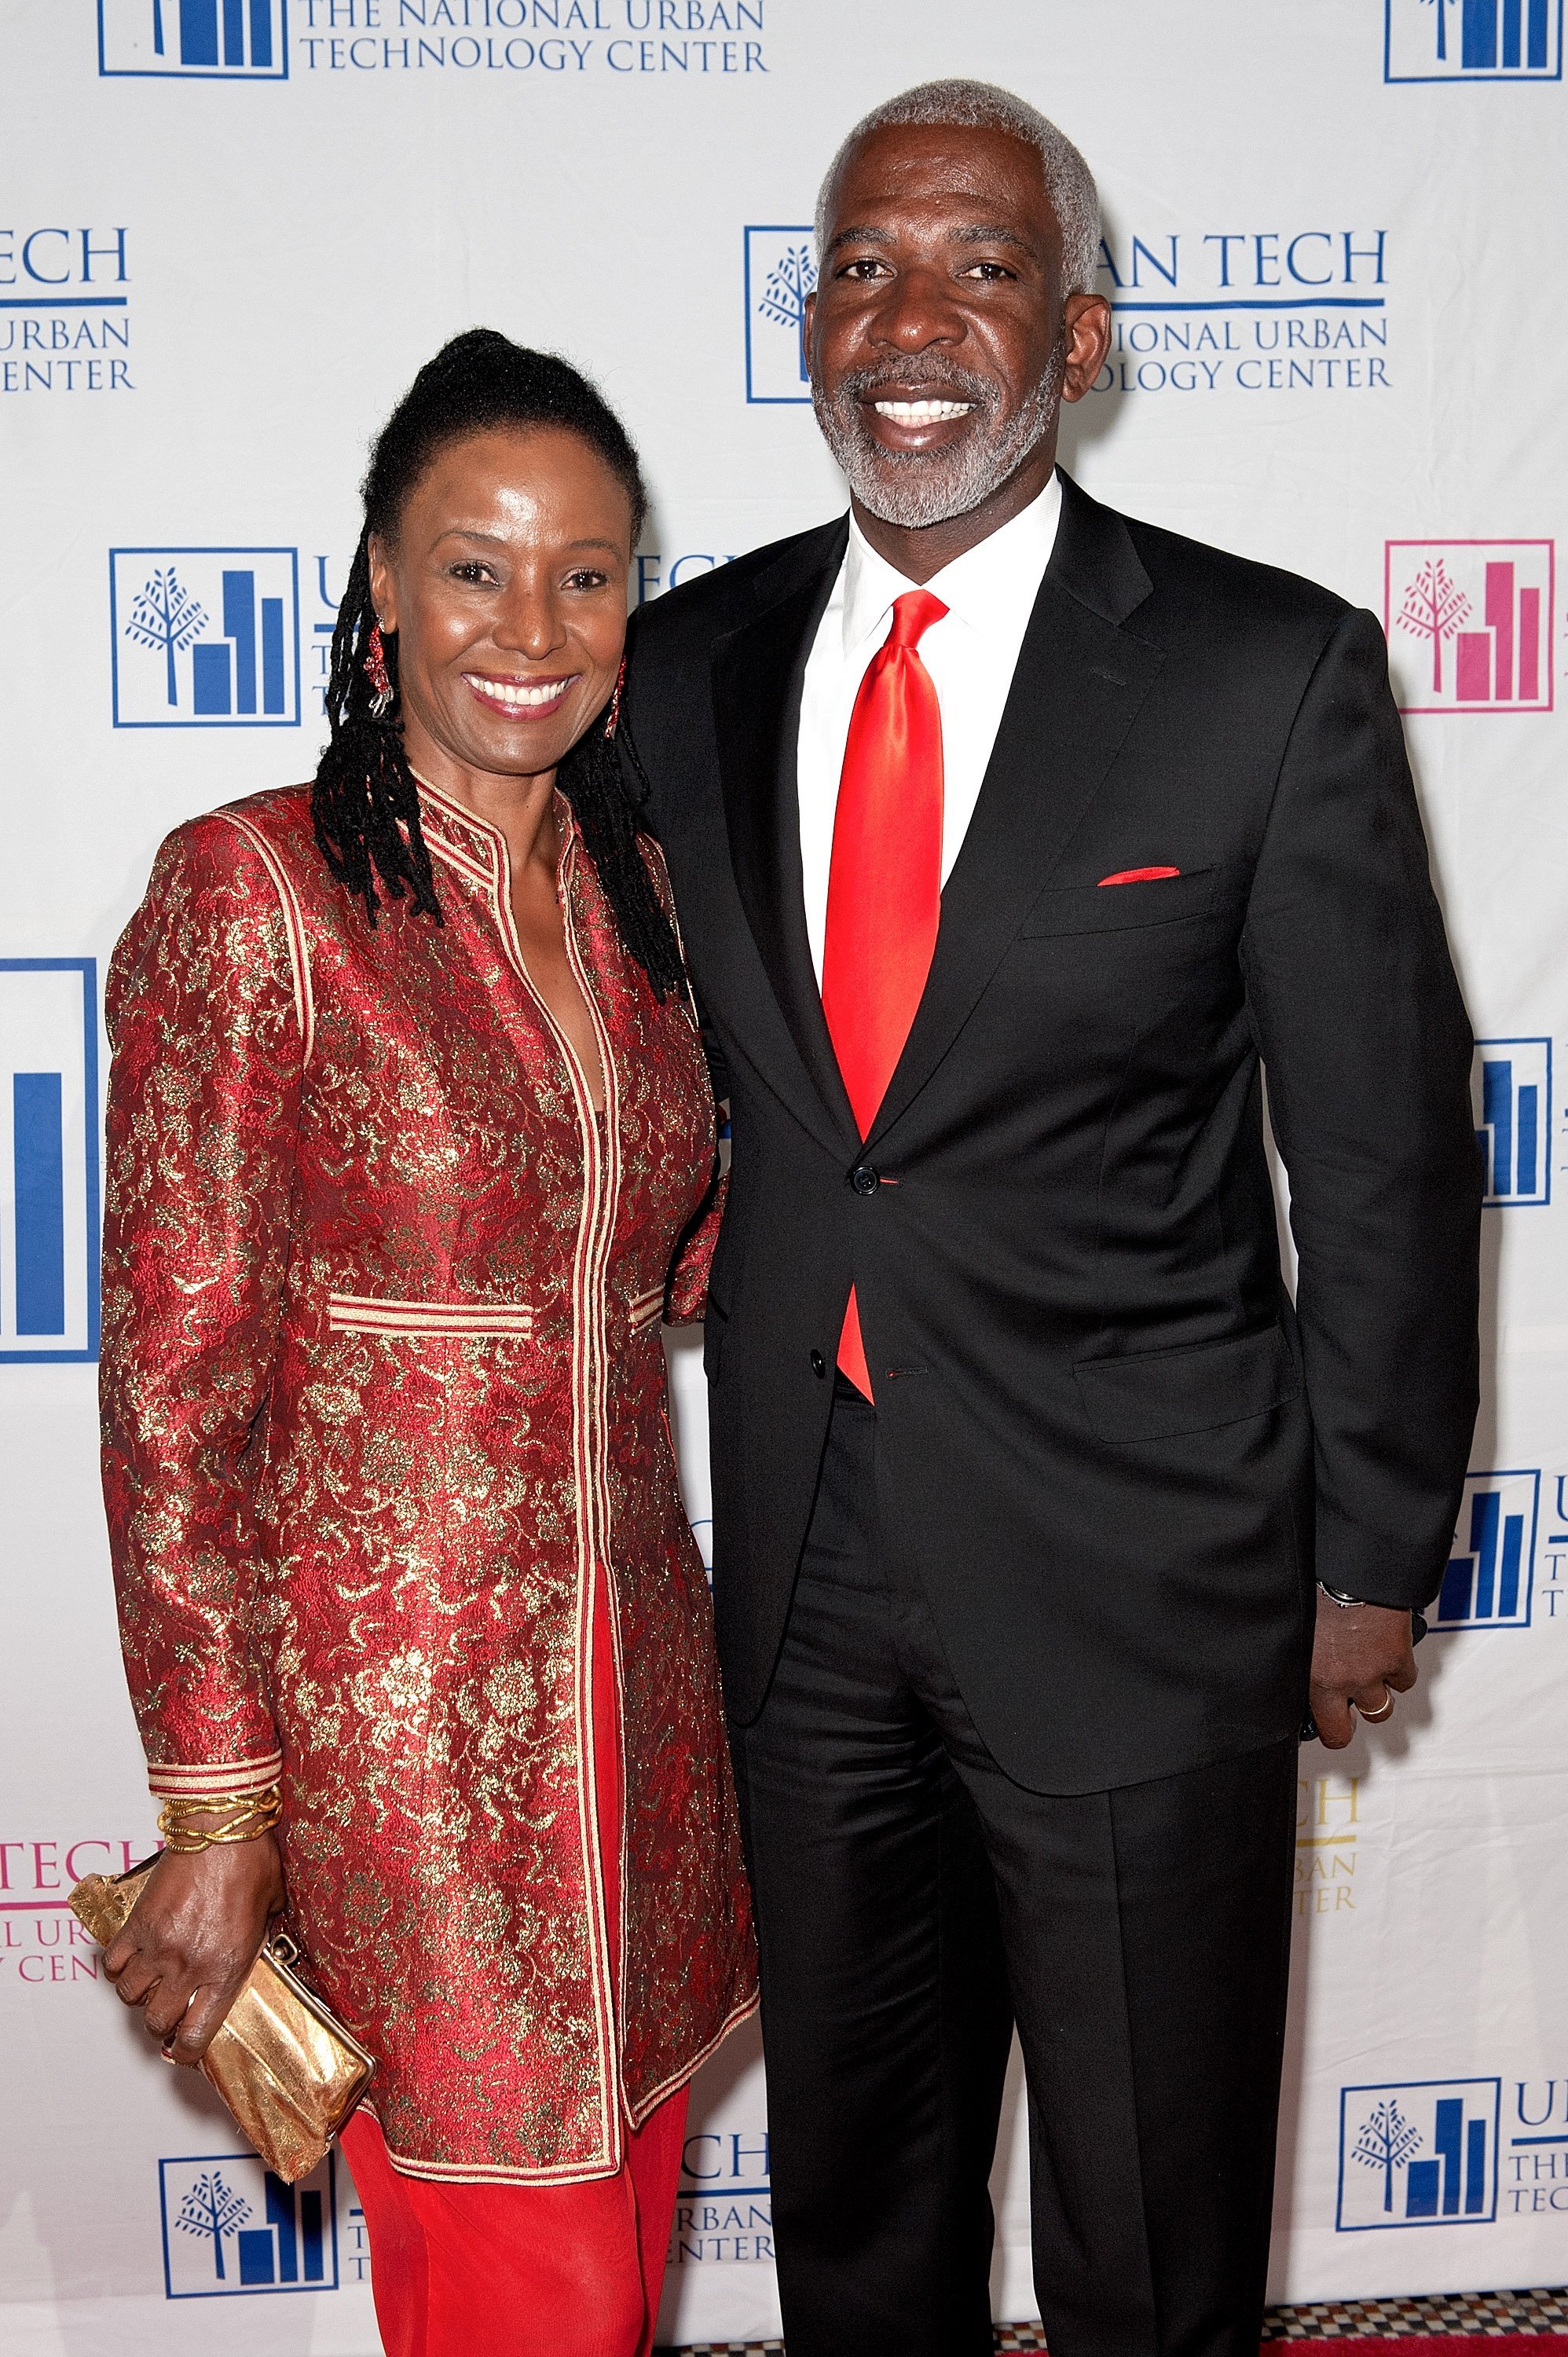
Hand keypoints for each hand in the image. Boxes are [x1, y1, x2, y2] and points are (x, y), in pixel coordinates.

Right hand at [103, 1834, 282, 2065]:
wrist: (223, 1829)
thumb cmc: (253, 1862)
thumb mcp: (271, 1911)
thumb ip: (261, 1938)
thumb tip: (259, 1945)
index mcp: (227, 1969)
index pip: (196, 2035)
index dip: (187, 2051)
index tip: (184, 2049)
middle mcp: (190, 1966)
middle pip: (157, 2022)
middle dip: (161, 2025)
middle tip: (167, 2013)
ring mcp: (160, 1947)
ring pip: (131, 1997)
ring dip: (139, 1996)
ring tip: (150, 1984)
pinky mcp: (138, 1924)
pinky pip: (113, 1963)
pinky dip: (117, 1967)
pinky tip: (131, 1960)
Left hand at [1308, 1590, 1417, 1748]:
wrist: (1354, 1568)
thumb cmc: (1318, 1588)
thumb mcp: (1296, 1627)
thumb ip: (1298, 1654)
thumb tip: (1293, 1665)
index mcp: (1313, 1676)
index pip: (1325, 1730)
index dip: (1329, 1731)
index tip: (1329, 1724)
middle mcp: (1344, 1681)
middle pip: (1347, 1731)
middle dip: (1347, 1724)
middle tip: (1346, 1709)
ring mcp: (1373, 1673)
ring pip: (1381, 1709)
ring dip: (1375, 1696)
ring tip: (1366, 1677)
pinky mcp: (1398, 1657)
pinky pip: (1404, 1680)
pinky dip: (1398, 1670)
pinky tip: (1386, 1653)